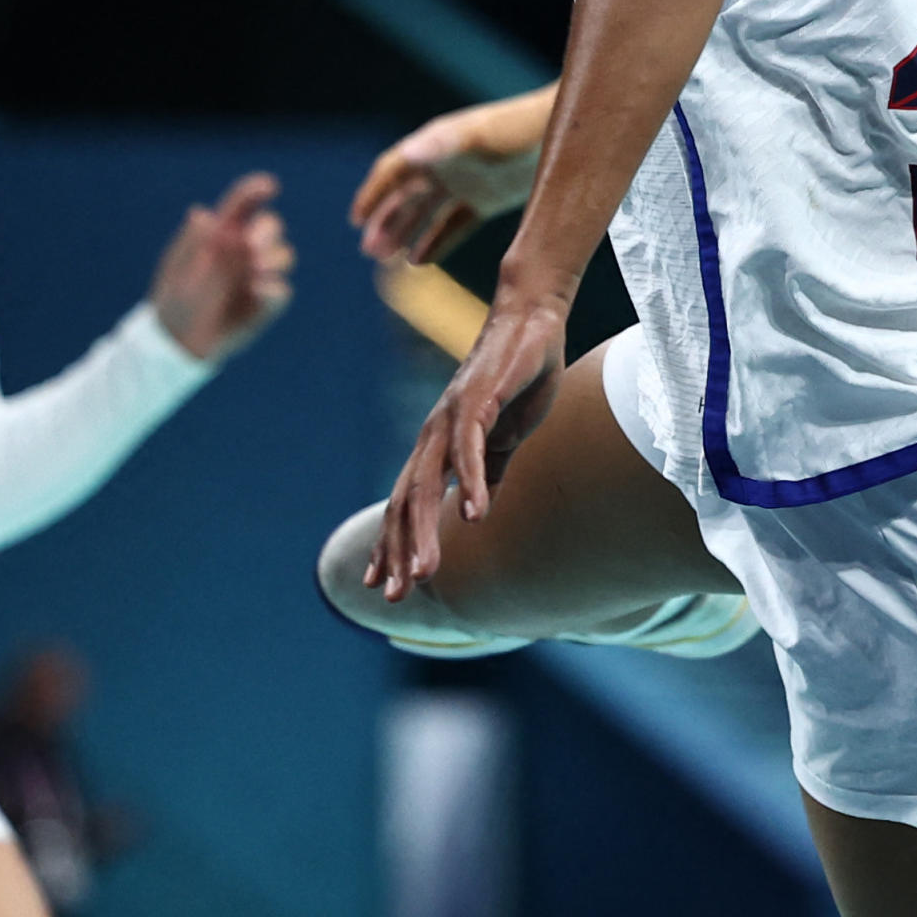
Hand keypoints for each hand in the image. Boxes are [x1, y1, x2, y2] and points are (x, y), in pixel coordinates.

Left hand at [149, 172, 294, 360]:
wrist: (180, 341)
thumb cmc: (176, 298)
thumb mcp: (179, 268)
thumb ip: (194, 244)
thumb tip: (202, 213)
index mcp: (224, 233)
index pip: (245, 204)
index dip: (258, 190)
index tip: (270, 187)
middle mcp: (246, 250)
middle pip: (271, 226)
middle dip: (268, 230)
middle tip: (253, 243)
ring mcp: (259, 275)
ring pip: (284, 255)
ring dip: (274, 258)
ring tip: (256, 269)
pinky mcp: (268, 302)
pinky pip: (282, 290)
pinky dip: (273, 288)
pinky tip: (256, 290)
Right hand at [352, 91, 553, 264]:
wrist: (568, 131)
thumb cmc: (520, 128)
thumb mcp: (478, 136)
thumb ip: (442, 145)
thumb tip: (406, 154)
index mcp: (436, 145)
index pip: (392, 170)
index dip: (372, 194)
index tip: (356, 219)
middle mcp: (446, 164)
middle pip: (404, 196)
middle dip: (385, 221)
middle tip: (370, 251)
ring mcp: (466, 182)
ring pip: (425, 213)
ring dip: (404, 233)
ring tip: (386, 259)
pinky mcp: (488, 199)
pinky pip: (454, 225)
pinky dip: (436, 242)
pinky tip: (419, 262)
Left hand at [374, 286, 567, 600]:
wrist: (532, 319)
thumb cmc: (519, 376)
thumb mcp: (505, 435)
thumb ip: (489, 468)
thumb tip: (480, 504)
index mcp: (438, 446)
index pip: (405, 504)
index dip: (392, 545)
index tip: (383, 586)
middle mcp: (433, 435)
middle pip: (405, 503)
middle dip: (398, 552)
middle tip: (395, 596)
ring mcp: (449, 418)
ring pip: (426, 485)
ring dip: (423, 533)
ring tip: (425, 573)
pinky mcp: (476, 401)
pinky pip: (468, 451)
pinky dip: (469, 485)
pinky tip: (475, 516)